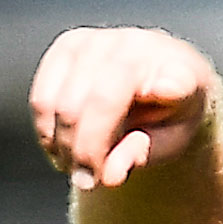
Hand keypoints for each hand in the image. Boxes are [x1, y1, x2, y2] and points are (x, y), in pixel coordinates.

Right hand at [29, 27, 218, 189]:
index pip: (172, 82)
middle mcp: (137, 46)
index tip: (169, 93)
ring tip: (76, 169)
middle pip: (97, 103)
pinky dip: (47, 131)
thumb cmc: (169, 115)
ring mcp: (98, 41)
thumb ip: (143, 154)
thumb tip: (109, 177)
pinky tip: (62, 149)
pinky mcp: (67, 45)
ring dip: (63, 145)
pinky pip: (43, 97)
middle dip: (86, 151)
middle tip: (88, 182)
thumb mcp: (171, 142)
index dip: (169, 87)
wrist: (159, 76)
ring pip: (61, 103)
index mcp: (179, 69)